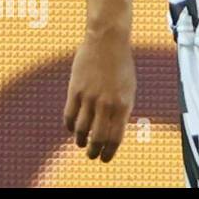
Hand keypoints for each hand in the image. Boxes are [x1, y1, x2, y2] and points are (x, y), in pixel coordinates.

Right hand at [63, 27, 135, 162]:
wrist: (108, 40)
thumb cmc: (121, 64)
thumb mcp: (129, 87)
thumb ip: (122, 108)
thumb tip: (114, 129)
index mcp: (124, 103)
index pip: (116, 137)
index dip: (109, 152)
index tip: (105, 159)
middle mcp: (107, 103)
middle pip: (98, 137)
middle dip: (94, 151)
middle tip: (92, 155)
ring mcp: (90, 97)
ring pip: (81, 130)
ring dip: (81, 141)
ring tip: (81, 144)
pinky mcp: (75, 90)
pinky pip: (69, 116)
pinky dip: (69, 127)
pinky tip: (72, 129)